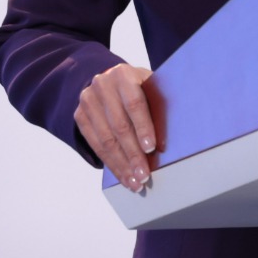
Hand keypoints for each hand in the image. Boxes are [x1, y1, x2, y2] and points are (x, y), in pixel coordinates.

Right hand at [76, 63, 159, 191]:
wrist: (109, 82)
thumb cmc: (139, 88)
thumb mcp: (150, 86)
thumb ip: (159, 103)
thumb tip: (176, 133)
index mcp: (123, 75)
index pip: (134, 104)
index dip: (143, 127)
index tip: (151, 149)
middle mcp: (102, 85)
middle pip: (119, 125)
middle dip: (133, 154)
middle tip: (144, 175)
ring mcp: (88, 100)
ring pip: (106, 140)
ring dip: (122, 165)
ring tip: (135, 182)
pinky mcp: (80, 116)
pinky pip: (95, 145)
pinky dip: (111, 164)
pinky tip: (123, 176)